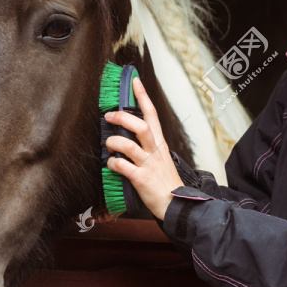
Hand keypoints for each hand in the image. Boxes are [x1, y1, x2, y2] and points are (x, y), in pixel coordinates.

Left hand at [103, 76, 184, 220]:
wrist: (176, 204)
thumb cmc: (165, 182)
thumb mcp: (160, 159)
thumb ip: (147, 147)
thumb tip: (128, 137)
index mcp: (159, 143)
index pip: (152, 114)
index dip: (143, 96)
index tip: (135, 81)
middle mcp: (155, 151)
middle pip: (140, 126)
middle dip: (122, 118)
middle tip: (109, 116)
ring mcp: (148, 164)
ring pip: (128, 145)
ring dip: (114, 142)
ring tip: (109, 145)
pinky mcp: (141, 179)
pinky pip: (122, 167)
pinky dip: (113, 163)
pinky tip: (112, 164)